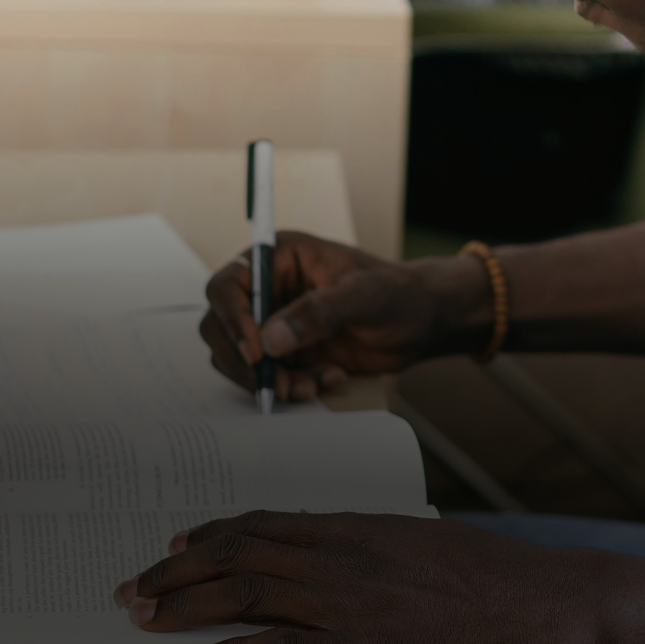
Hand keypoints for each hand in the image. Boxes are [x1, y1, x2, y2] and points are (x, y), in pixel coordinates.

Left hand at [113, 510, 605, 643]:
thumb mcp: (428, 550)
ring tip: (143, 615)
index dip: (216, 530)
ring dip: (185, 604)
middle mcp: (343, 553)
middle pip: (242, 549)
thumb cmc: (493, 581)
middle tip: (136, 581)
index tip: (181, 538)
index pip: (269, 520)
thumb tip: (352, 569)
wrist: (539, 604)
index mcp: (360, 526)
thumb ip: (380, 556)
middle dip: (180, 566)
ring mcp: (348, 599)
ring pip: (245, 591)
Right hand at [200, 231, 488, 401]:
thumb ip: (318, 312)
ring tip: (311, 386)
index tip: (258, 353)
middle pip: (222, 326)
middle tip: (279, 384)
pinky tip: (328, 379)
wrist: (423, 322)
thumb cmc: (399, 294)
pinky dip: (290, 386)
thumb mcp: (364, 297)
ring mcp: (275, 321)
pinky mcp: (288, 351)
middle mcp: (269, 288)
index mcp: (280, 257)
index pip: (229, 284)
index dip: (233, 319)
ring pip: (240, 358)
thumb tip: (271, 338)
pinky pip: (268, 376)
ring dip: (269, 379)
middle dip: (248, 361)